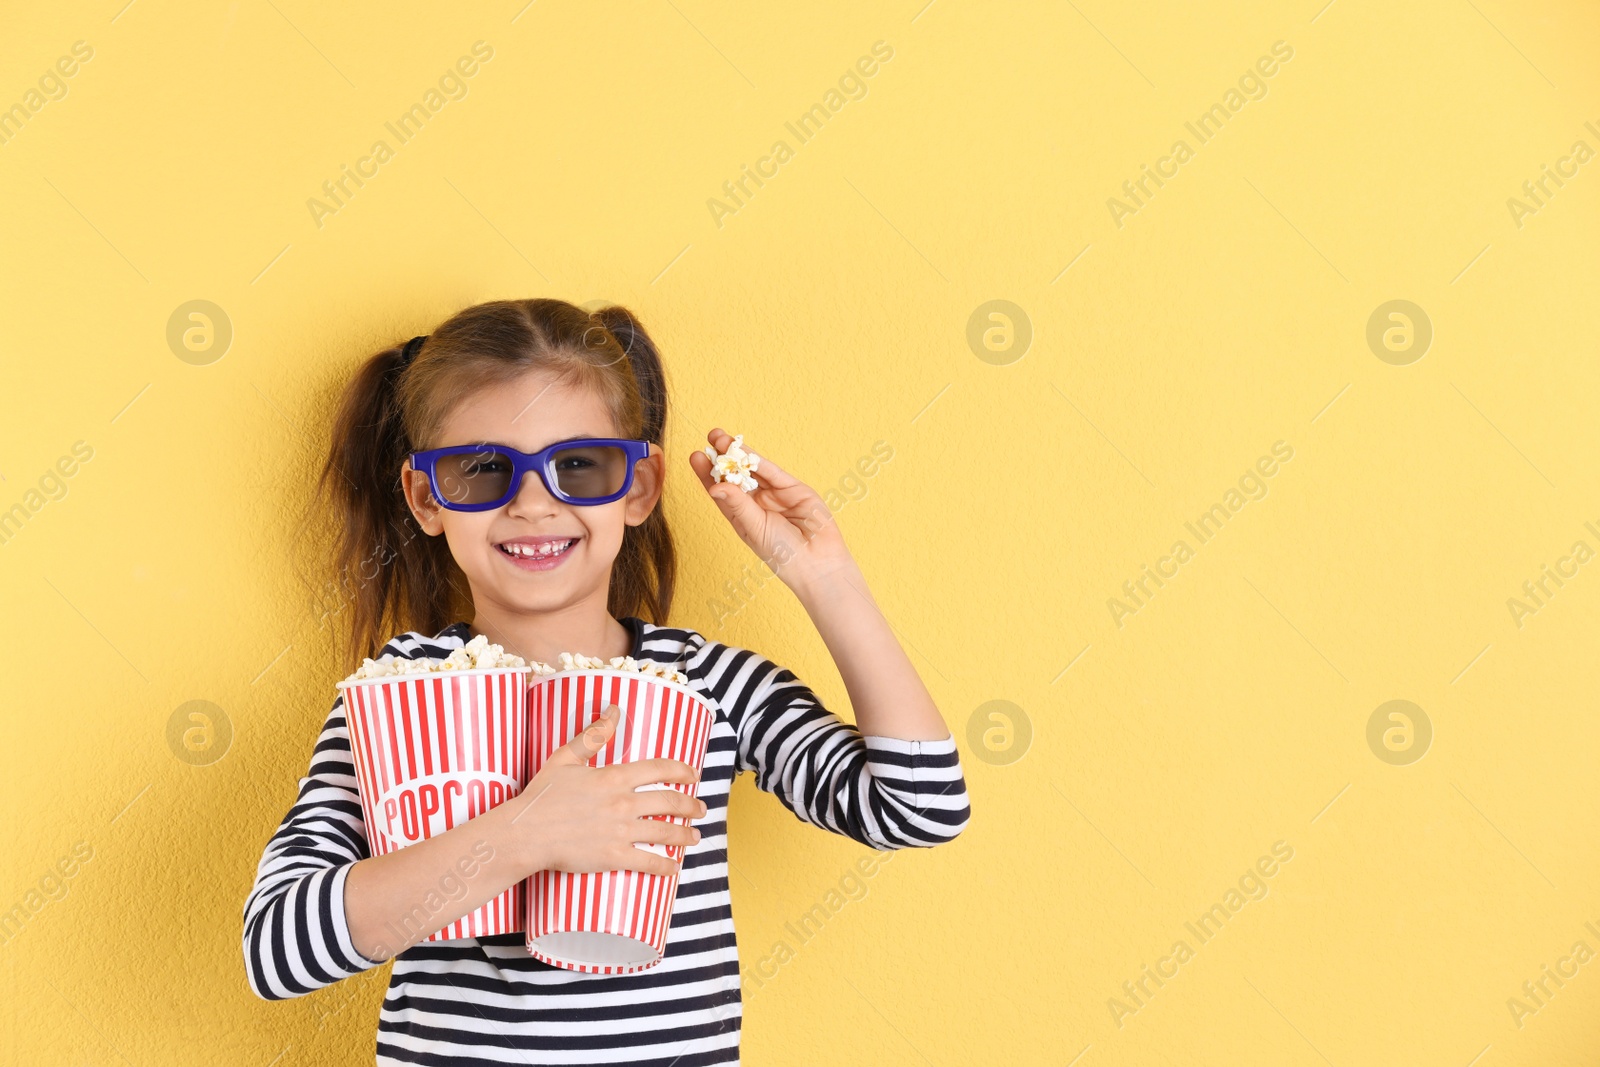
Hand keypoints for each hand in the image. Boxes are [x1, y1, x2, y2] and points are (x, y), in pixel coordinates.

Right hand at [507, 705, 705, 877]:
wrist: (525, 833)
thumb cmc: (541, 795)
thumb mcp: (565, 758)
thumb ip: (593, 735)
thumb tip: (613, 710)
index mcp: (613, 777)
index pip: (659, 769)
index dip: (682, 770)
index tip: (693, 774)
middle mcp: (623, 803)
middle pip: (670, 802)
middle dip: (691, 806)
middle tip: (701, 809)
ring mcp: (620, 832)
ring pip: (665, 832)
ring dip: (685, 835)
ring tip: (696, 836)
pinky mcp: (613, 857)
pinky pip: (648, 862)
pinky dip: (665, 866)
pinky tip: (674, 867)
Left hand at [690, 427, 855, 592]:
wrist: (816, 562)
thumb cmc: (782, 554)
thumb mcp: (754, 528)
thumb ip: (737, 505)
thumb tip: (714, 487)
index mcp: (741, 516)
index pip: (721, 491)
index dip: (708, 474)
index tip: (695, 456)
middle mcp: (757, 503)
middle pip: (736, 475)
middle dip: (723, 457)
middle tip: (711, 437)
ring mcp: (775, 494)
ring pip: (754, 470)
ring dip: (739, 453)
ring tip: (722, 437)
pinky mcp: (794, 489)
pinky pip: (773, 472)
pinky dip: (760, 461)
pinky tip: (746, 451)